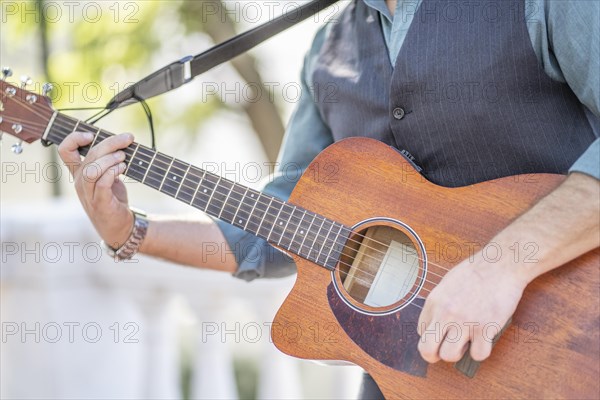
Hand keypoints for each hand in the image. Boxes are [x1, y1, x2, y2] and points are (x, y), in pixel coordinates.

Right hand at [58, 131, 134, 246]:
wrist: (120, 226)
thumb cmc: (114, 199)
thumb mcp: (109, 176)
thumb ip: (109, 161)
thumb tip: (122, 142)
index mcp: (79, 173)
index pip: (65, 151)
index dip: (74, 138)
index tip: (92, 134)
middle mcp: (80, 182)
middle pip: (88, 156)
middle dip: (109, 143)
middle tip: (127, 139)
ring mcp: (88, 194)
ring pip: (91, 170)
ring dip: (110, 159)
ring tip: (124, 157)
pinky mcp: (100, 203)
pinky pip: (102, 183)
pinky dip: (113, 172)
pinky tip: (123, 168)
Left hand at [417, 252, 528, 362]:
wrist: (500, 264)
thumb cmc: (476, 272)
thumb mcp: (447, 284)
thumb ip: (440, 304)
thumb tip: (436, 324)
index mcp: (434, 301)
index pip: (421, 331)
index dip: (432, 335)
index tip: (444, 332)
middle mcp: (445, 313)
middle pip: (427, 349)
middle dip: (434, 355)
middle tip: (446, 349)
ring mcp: (464, 321)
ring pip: (449, 356)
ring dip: (459, 353)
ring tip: (467, 341)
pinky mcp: (485, 327)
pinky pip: (478, 354)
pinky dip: (481, 351)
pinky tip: (484, 339)